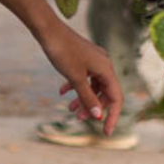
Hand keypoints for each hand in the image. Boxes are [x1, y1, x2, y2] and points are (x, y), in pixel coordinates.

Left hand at [38, 21, 122, 135]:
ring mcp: (93, 61)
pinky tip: (62, 92)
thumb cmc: (62, 51)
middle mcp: (103, 64)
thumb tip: (99, 116)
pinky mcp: (82, 58)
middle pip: (104, 93)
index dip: (112, 116)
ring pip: (93, 86)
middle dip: (93, 107)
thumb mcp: (75, 78)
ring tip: (69, 109)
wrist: (48, 30)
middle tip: (77, 118)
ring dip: (83, 98)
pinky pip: (84, 77)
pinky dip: (75, 86)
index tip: (105, 132)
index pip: (116, 98)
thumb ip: (87, 97)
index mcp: (106, 69)